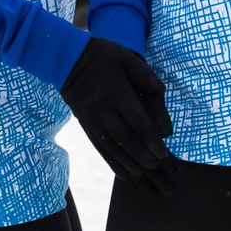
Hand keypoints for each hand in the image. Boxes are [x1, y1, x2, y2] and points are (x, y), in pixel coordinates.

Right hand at [62, 38, 174, 190]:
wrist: (67, 61)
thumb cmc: (103, 56)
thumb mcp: (125, 57)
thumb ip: (145, 75)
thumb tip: (161, 92)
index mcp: (116, 92)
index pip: (136, 120)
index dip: (150, 139)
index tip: (162, 153)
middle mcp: (102, 109)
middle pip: (125, 138)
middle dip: (141, 155)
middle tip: (156, 166)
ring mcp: (92, 120)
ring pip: (112, 147)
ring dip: (128, 163)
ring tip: (143, 173)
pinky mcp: (86, 126)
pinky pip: (100, 148)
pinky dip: (113, 162)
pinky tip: (125, 173)